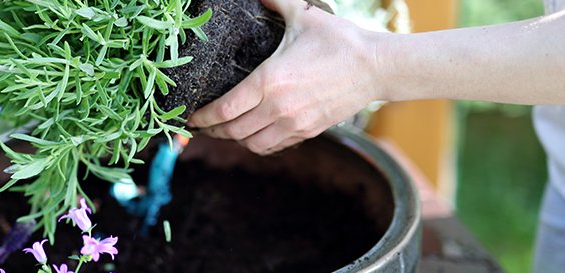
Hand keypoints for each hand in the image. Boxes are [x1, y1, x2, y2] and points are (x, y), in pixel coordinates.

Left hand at [187, 0, 385, 154]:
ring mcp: (293, 123)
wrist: (376, 67)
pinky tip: (252, 134)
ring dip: (234, 139)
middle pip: (232, 131)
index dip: (202, 117)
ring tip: (224, 130)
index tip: (190, 116)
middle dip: (212, 131)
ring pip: (251, 144)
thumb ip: (276, 1)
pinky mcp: (308, 132)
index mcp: (269, 81)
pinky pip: (272, 147)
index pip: (224, 110)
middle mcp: (278, 108)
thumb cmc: (339, 41)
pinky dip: (257, 144)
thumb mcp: (304, 15)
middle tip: (201, 125)